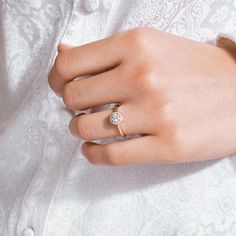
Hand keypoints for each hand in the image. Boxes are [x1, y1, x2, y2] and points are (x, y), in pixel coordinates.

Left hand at [48, 28, 235, 165]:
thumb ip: (104, 53)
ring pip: (87, 128)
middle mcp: (143, 76)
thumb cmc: (193, 69)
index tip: (61, 86)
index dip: (57, 78)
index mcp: (137, 45)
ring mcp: (156, 113)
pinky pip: (110, 156)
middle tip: (81, 108)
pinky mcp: (168, 145)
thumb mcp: (151, 46)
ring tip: (89, 127)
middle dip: (70, 105)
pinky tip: (94, 149)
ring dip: (80, 130)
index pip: (70, 63)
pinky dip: (93, 155)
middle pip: (73, 97)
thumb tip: (63, 53)